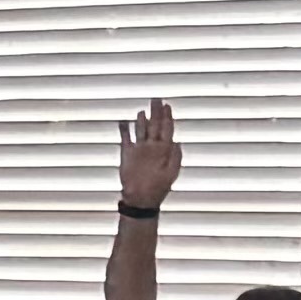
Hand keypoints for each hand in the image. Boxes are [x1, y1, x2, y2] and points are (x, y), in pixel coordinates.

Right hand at [115, 99, 177, 215]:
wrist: (141, 199)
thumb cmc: (158, 188)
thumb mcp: (171, 173)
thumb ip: (175, 157)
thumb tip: (177, 142)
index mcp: (165, 150)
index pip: (167, 129)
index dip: (167, 117)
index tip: (167, 105)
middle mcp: (152, 147)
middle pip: (155, 125)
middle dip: (156, 112)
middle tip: (156, 100)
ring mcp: (140, 150)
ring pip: (141, 130)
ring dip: (142, 120)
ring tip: (142, 111)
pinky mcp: (127, 154)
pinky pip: (125, 138)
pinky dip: (124, 130)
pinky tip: (123, 122)